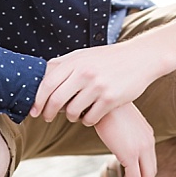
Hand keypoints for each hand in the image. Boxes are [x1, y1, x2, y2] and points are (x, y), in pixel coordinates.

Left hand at [30, 42, 152, 125]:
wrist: (141, 58)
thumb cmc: (109, 58)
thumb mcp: (85, 55)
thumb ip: (64, 65)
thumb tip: (40, 80)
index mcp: (76, 61)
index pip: (47, 84)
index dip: (37, 100)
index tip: (34, 110)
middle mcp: (85, 73)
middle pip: (56, 100)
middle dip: (48, 113)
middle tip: (48, 118)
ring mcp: (98, 86)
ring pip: (72, 112)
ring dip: (71, 117)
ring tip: (76, 113)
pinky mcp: (111, 99)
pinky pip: (90, 119)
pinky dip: (87, 120)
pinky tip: (92, 115)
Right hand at [94, 103, 155, 176]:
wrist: (103, 99)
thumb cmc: (106, 107)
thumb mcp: (117, 120)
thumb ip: (120, 131)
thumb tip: (112, 137)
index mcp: (146, 133)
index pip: (149, 159)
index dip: (144, 174)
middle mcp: (148, 141)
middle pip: (151, 170)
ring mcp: (141, 148)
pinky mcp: (130, 154)